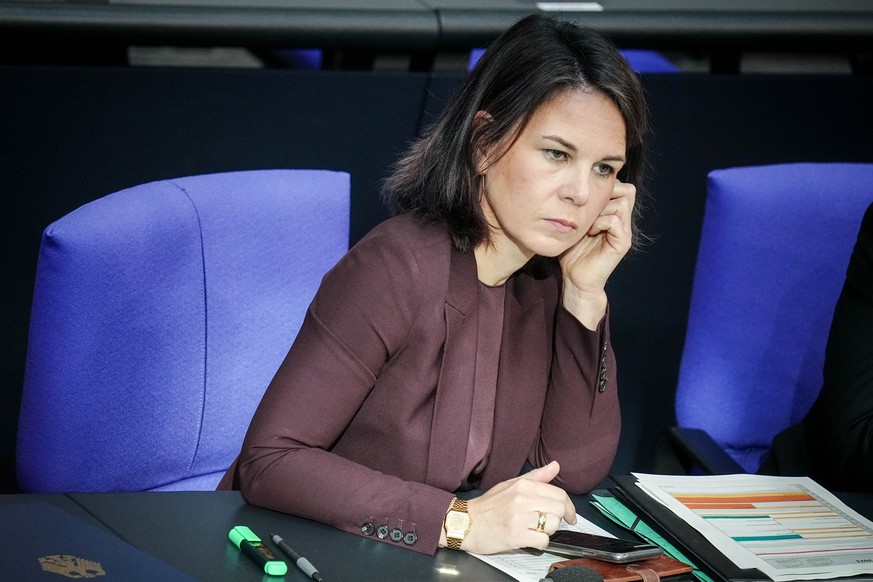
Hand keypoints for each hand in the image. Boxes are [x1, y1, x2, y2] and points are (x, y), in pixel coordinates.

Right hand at [460, 461, 576, 553]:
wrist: (467, 522)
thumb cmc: (489, 505)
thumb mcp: (511, 484)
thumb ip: (536, 476)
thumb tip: (555, 466)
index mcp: (524, 485)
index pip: (559, 494)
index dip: (569, 507)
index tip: (570, 515)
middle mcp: (522, 499)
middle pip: (559, 510)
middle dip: (558, 519)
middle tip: (549, 523)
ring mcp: (519, 518)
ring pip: (552, 526)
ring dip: (547, 531)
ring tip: (534, 529)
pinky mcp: (516, 536)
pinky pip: (542, 541)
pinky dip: (539, 543)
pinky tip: (529, 539)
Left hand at [559, 180, 635, 327]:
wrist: (575, 279)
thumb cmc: (571, 252)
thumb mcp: (574, 224)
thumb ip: (580, 207)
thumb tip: (573, 187)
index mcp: (613, 215)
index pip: (621, 187)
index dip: (607, 187)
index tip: (587, 199)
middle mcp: (623, 221)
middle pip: (627, 191)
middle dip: (606, 195)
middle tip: (590, 209)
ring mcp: (624, 232)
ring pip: (622, 203)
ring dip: (602, 209)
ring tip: (589, 223)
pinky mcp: (622, 243)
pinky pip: (615, 221)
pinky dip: (601, 222)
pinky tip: (591, 232)